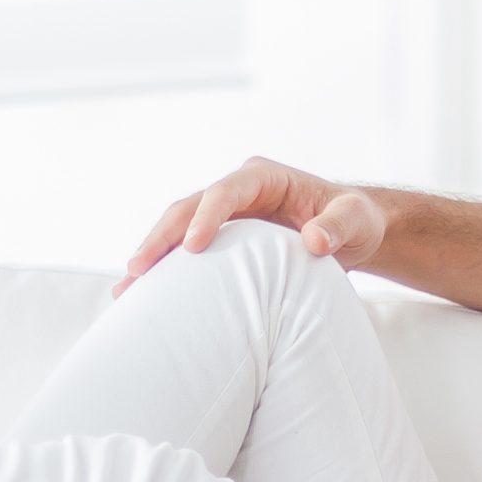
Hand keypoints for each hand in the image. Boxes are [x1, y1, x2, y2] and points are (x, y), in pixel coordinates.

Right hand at [121, 157, 391, 288]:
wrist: (350, 231)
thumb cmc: (355, 220)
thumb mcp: (356, 220)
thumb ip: (339, 226)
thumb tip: (314, 241)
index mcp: (264, 178)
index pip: (226, 191)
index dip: (206, 215)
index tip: (192, 247)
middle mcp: (237, 193)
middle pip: (187, 208)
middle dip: (160, 238)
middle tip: (136, 271)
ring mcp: (224, 217)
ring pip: (177, 232)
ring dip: (152, 260)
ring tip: (124, 293)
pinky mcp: (221, 241)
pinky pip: (185, 255)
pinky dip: (165, 276)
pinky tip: (142, 302)